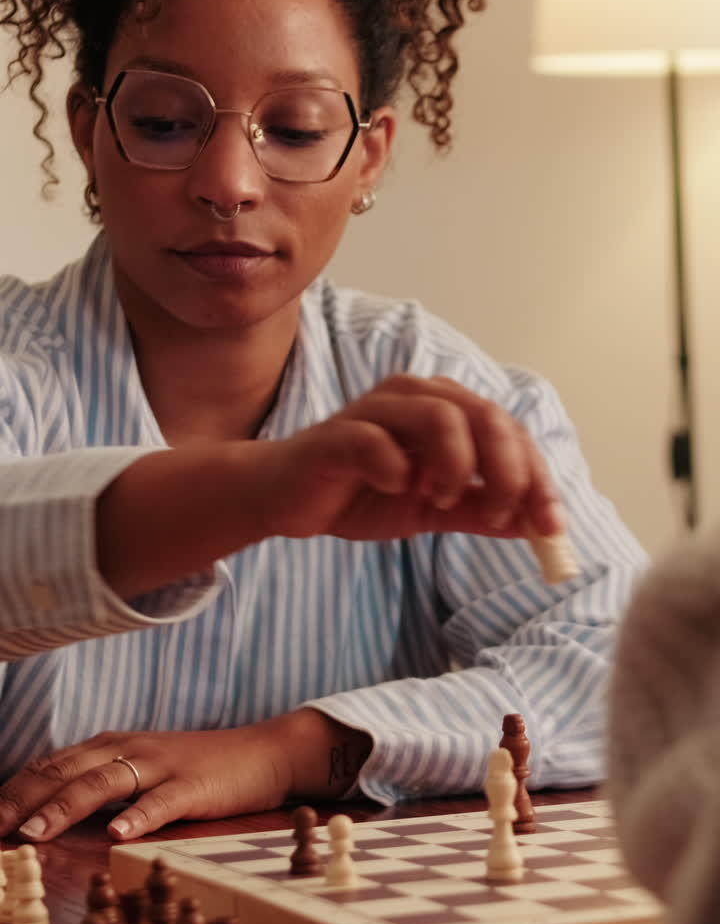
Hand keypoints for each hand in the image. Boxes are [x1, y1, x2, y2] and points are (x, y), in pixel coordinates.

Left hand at [0, 712, 366, 841]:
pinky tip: (117, 833)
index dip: (14, 789)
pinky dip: (137, 817)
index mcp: (111, 746)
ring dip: (64, 808)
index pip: (51, 765)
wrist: (262, 753)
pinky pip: (161, 802)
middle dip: (22, 800)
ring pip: (102, 783)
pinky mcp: (193, 786)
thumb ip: (99, 785)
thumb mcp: (140, 769)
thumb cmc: (196, 768)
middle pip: (65, 771)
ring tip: (33, 833)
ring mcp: (161, 766)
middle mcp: (128, 749)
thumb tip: (46, 814)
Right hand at [261, 374, 562, 542]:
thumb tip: (536, 527)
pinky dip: (397, 469)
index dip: (537, 477)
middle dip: (508, 471)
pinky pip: (377, 441)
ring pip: (440, 416)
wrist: (288, 500)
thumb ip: (481, 511)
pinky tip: (397, 489)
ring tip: (444, 500)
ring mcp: (376, 409)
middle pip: (485, 415)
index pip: (509, 431)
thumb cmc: (361, 493)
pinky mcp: (339, 434)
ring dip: (457, 465)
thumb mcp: (435, 509)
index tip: (551, 528)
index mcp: (447, 408)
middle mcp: (417, 395)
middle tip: (503, 517)